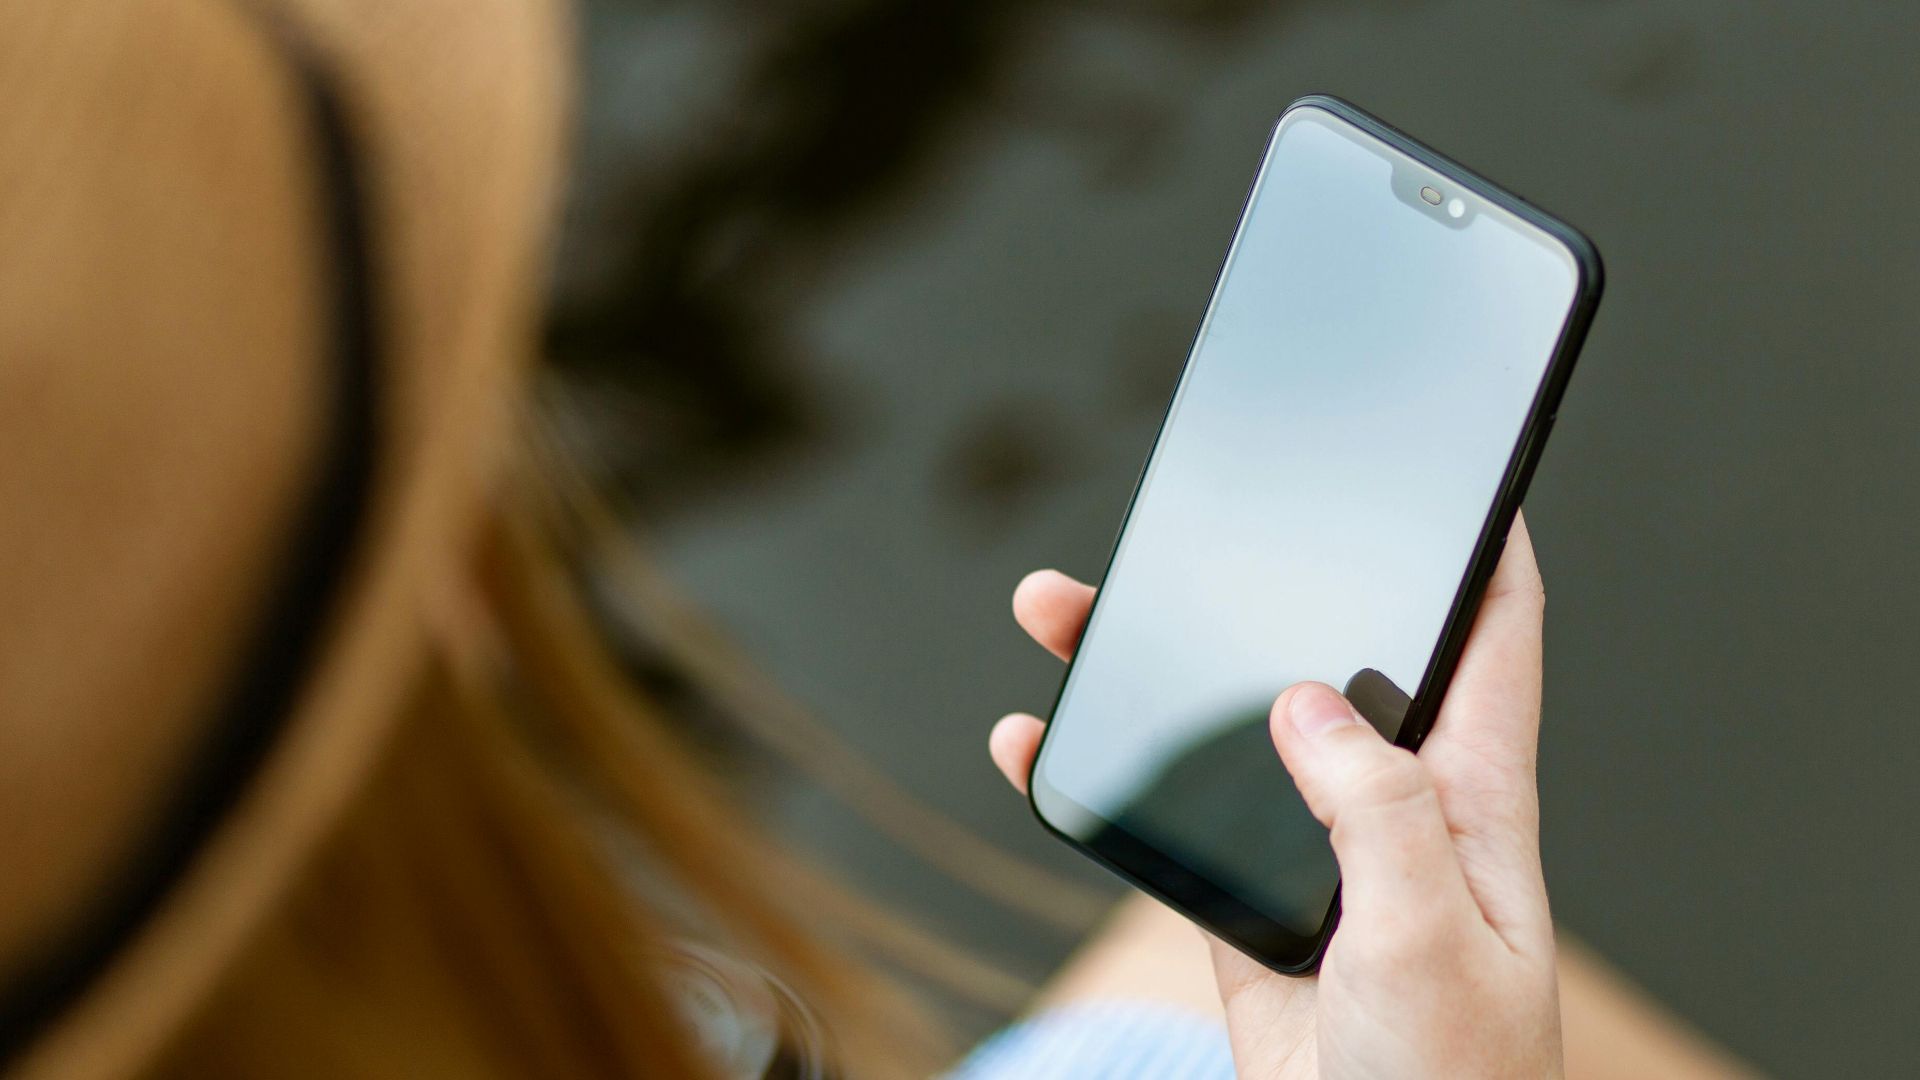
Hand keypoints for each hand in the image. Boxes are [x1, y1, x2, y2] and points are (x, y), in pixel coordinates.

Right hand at [991, 514, 1561, 1077]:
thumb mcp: (1434, 939)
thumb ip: (1380, 813)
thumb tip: (1306, 701)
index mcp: (1472, 798)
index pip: (1494, 636)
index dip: (1481, 546)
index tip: (1451, 469)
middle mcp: (1392, 805)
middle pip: (1321, 656)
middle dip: (1263, 579)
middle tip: (1197, 522)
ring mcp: (1310, 849)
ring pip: (1225, 726)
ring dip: (1150, 669)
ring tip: (1066, 612)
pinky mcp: (1239, 900)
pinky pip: (1162, 817)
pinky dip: (1098, 775)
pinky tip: (1036, 743)